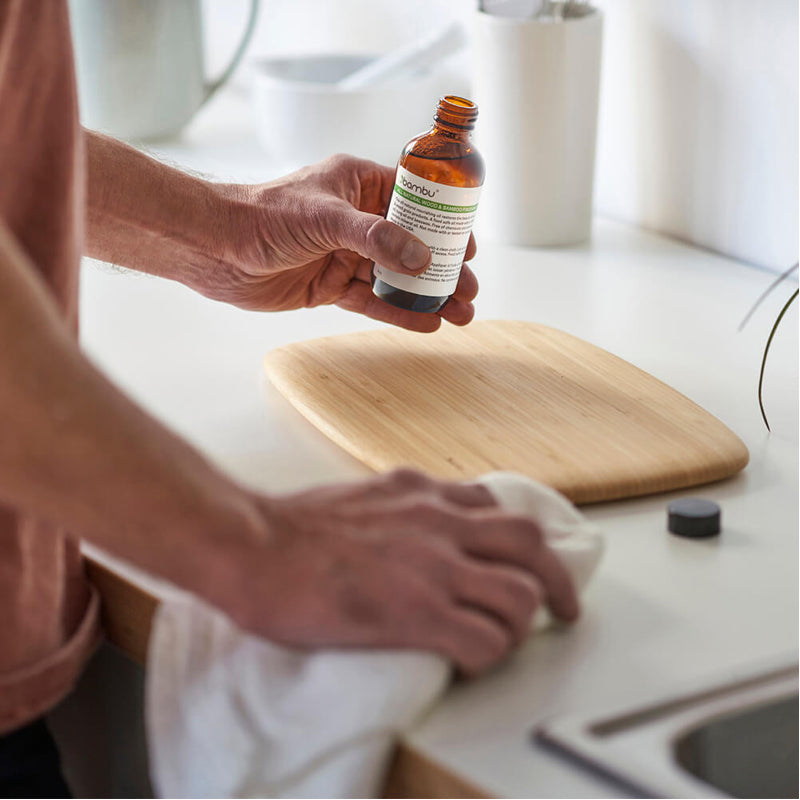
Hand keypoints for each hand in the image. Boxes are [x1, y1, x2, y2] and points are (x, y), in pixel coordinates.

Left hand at [201, 154, 478, 332]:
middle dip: (444, 270)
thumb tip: (422, 259)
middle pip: (412, 246)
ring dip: (428, 297)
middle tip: (471, 290)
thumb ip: (375, 237)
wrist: (216, 251)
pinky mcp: (331, 286)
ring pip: (396, 278)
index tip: (469, 247)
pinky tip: (426, 325)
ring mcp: (345, 256)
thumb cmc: (263, 215)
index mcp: (358, 186)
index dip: (445, 224)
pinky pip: (372, 302)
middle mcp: (356, 221)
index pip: (415, 202)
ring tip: (461, 315)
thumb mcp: (325, 218)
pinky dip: (398, 314)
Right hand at [219, 469, 578, 675]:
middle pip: (529, 543)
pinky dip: (488, 655)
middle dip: (555, 578)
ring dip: (519, 623)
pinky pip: (484, 641)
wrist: (252, 545)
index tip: (526, 562)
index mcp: (421, 492)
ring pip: (519, 594)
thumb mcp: (359, 496)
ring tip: (501, 640)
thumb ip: (398, 507)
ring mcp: (432, 566)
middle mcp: (438, 520)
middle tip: (561, 605)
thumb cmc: (291, 526)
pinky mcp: (417, 612)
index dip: (519, 541)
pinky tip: (468, 662)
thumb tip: (411, 528)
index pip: (496, 506)